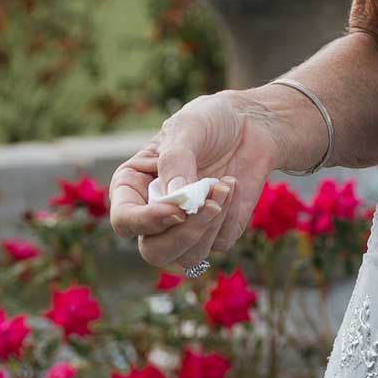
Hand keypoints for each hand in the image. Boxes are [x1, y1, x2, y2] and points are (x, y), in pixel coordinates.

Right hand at [108, 91, 277, 275]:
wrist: (251, 122)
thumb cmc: (209, 120)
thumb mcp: (187, 127)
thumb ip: (175, 160)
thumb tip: (174, 199)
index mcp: (133, 187)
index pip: (125, 221)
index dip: (147, 222)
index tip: (178, 210)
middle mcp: (154, 213)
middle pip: (154, 251)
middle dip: (185, 234)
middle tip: (211, 204)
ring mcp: (185, 226)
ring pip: (187, 256)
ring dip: (211, 225)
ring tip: (226, 186)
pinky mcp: (216, 231)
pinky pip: (219, 244)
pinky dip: (230, 217)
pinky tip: (233, 186)